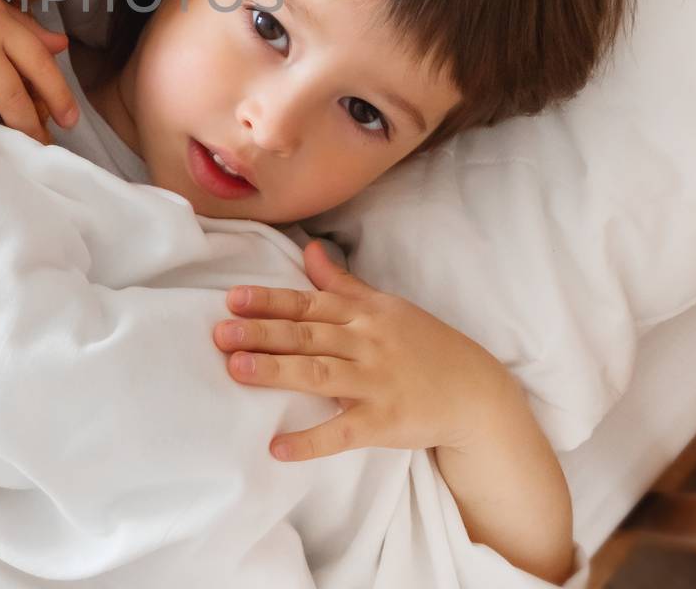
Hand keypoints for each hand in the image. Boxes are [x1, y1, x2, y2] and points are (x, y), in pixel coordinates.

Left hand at [213, 241, 517, 460]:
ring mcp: (377, 383)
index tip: (232, 299)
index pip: (309, 305)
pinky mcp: (386, 423)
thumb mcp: (385, 306)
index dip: (270, 301)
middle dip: (262, 332)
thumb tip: (308, 249)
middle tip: (220, 332)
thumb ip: (342, 282)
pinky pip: (342, 432)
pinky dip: (310, 441)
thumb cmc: (424, 345)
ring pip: (319, 374)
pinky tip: (276, 447)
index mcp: (364, 314)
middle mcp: (368, 343)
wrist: (475, 393)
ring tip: (236, 369)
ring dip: (276, 371)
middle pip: (307, 336)